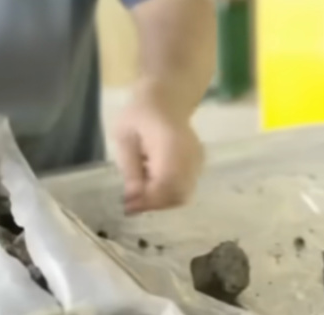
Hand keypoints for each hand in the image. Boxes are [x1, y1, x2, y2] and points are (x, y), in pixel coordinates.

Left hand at [114, 86, 203, 212]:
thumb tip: (133, 198)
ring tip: (140, 191)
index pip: (166, 182)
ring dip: (160, 201)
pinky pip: (185, 190)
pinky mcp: (199, 167)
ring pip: (182, 196)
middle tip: (131, 203)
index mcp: (172, 143)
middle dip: (153, 204)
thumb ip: (130, 167)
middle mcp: (191, 155)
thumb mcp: (125, 136)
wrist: (167, 99)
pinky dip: (167, 195)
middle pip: (177, 194)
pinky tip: (152, 184)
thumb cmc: (141, 114)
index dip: (148, 199)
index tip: (128, 206)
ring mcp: (198, 162)